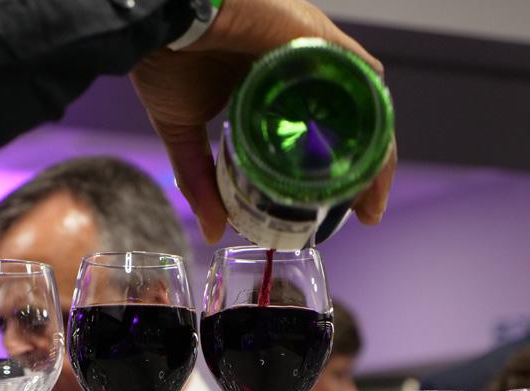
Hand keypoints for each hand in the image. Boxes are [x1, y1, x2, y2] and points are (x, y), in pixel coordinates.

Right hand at [131, 0, 396, 242]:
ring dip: (374, 151)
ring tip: (370, 193)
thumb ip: (200, 181)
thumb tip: (213, 230)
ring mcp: (312, 51)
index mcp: (274, 85)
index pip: (322, 133)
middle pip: (352, 122)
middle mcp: (300, 67)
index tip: (344, 210)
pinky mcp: (316, 37)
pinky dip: (372, 115)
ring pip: (364, 104)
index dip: (339, 173)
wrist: (155, 18)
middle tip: (368, 210)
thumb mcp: (183, 134)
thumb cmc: (165, 59)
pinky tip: (370, 153)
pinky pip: (362, 77)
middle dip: (366, 169)